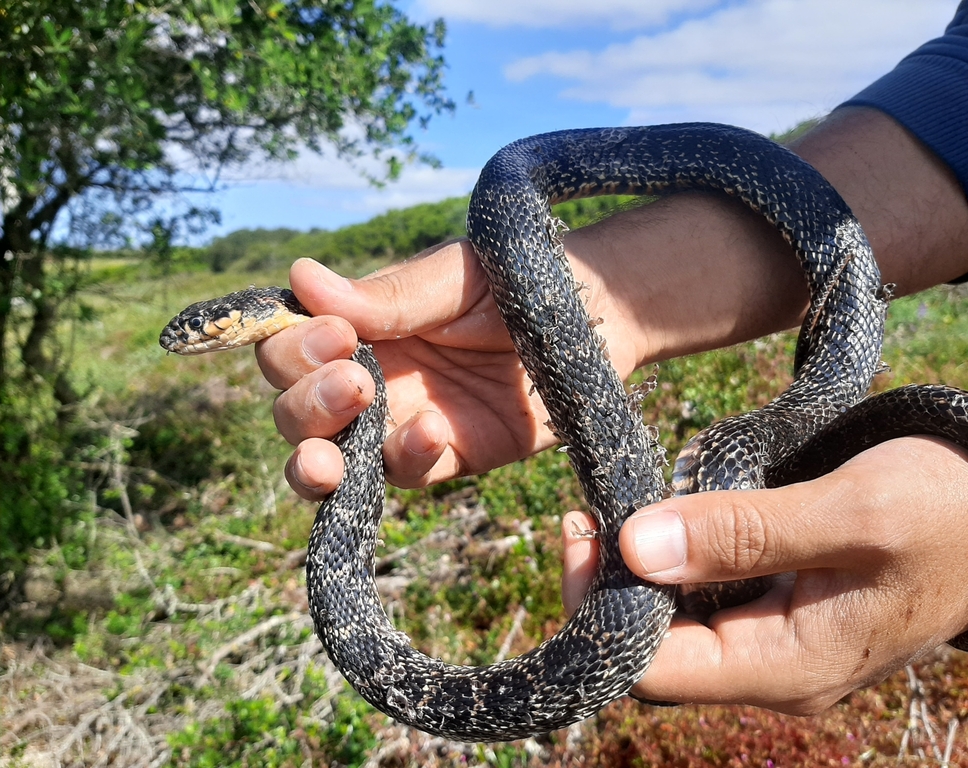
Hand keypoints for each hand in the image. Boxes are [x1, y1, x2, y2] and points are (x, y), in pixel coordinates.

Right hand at [256, 241, 647, 494]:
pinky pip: (405, 473)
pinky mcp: (443, 457)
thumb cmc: (513, 283)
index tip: (335, 335)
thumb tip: (299, 276)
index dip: (292, 352)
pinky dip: (407, 458)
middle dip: (307, 404)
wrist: (589, 320)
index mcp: (355, 330)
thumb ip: (384, 294)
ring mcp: (399, 423)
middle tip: (355, 381)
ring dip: (322, 457)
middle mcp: (367, 380)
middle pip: (294, 412)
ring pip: (331, 460)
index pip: (287, 351)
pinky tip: (431, 430)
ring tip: (339, 448)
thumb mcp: (451, 279)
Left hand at [562, 437, 967, 712]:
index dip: (600, 605)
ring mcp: (775, 648)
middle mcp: (773, 672)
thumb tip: (636, 547)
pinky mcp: (778, 616)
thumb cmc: (942, 511)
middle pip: (654, 653)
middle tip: (591, 512)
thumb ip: (742, 533)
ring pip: (674, 628)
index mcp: (788, 666)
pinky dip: (672, 566)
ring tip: (617, 509)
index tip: (582, 529)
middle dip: (610, 587)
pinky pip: (703, 606)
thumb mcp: (848, 512)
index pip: (653, 669)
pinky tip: (663, 521)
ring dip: (638, 574)